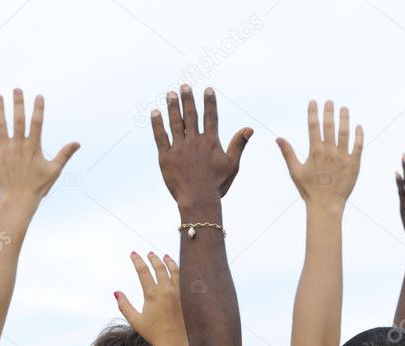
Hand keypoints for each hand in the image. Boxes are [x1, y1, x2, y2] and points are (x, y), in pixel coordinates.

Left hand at [0, 89, 78, 204]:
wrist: (19, 199)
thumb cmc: (39, 186)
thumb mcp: (55, 170)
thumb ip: (65, 154)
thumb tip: (77, 143)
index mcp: (34, 147)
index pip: (37, 123)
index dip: (38, 109)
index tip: (39, 96)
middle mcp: (18, 145)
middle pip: (18, 120)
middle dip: (18, 103)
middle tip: (16, 89)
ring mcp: (5, 149)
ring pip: (0, 125)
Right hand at [115, 252, 187, 345]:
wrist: (175, 343)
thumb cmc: (154, 334)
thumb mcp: (135, 321)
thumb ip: (124, 305)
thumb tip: (116, 292)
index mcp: (153, 294)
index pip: (143, 271)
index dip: (137, 261)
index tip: (133, 254)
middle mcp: (167, 291)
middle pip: (160, 267)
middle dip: (153, 258)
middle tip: (149, 253)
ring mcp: (179, 293)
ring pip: (175, 271)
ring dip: (168, 262)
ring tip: (164, 256)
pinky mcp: (187, 298)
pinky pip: (184, 280)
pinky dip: (179, 272)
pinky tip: (177, 270)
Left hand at [151, 85, 251, 209]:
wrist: (198, 200)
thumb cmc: (217, 185)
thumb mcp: (232, 165)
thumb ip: (238, 145)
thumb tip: (249, 128)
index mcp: (211, 143)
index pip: (211, 117)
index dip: (210, 102)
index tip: (208, 89)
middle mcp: (194, 142)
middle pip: (191, 115)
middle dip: (188, 99)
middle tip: (184, 86)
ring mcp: (179, 148)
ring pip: (175, 122)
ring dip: (173, 106)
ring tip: (170, 94)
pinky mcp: (166, 157)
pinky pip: (160, 136)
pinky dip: (157, 123)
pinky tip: (155, 112)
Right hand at [278, 100, 362, 206]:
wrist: (326, 206)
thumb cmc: (309, 190)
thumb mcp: (295, 171)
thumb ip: (288, 153)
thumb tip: (278, 138)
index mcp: (315, 152)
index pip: (313, 126)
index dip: (313, 112)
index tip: (314, 102)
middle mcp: (329, 152)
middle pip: (329, 126)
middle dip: (329, 111)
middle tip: (330, 101)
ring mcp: (343, 157)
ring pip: (345, 133)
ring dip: (344, 119)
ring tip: (344, 109)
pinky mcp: (354, 164)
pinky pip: (358, 146)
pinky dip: (359, 135)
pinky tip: (359, 127)